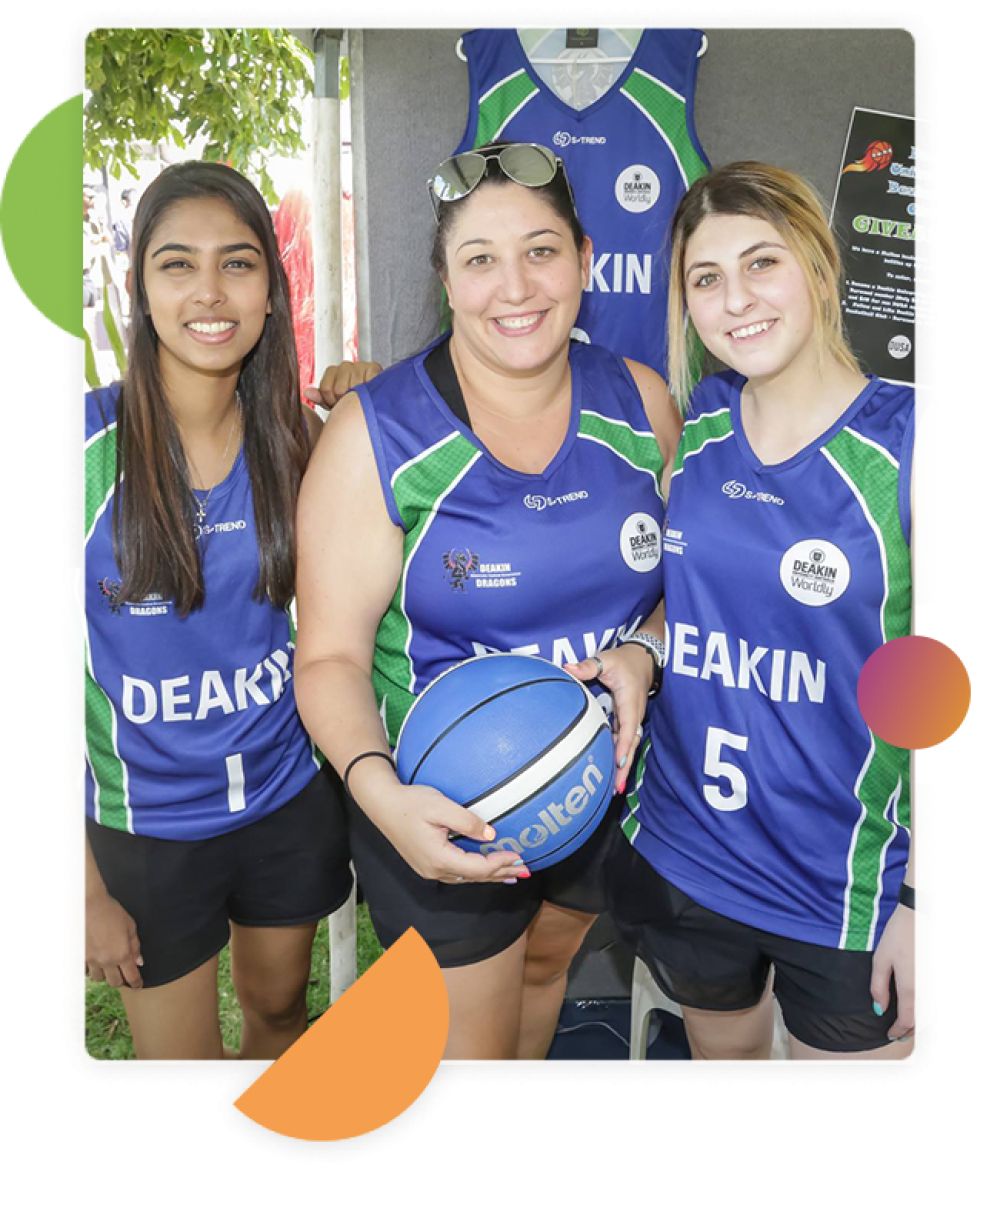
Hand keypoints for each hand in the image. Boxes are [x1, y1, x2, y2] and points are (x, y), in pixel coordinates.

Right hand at [65, 889, 142, 988]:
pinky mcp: (75, 956)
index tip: (138, 985)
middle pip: (114, 982)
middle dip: (121, 981)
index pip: (131, 977)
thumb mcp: (130, 925)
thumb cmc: (111, 911)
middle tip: (122, 974)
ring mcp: (89, 960)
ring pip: (97, 978)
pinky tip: (91, 961)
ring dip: (104, 974)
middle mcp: (105, 961)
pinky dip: (88, 969)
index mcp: (122, 954)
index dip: (136, 983)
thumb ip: (135, 945)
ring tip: (106, 965)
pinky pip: (82, 971)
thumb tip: (139, 962)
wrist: (85, 903)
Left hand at [304, 361, 382, 409]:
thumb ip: (320, 397)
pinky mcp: (374, 368)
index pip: (325, 389)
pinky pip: (368, 382)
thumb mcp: (333, 402)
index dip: (331, 402)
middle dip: (345, 401)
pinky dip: (369, 391)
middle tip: (351, 404)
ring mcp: (359, 365)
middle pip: (339, 389)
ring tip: (361, 400)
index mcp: (332, 371)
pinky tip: (370, 394)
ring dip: (358, 399)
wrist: (374, 399)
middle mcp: (345, 366)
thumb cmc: (352, 400)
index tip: (338, 405)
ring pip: (353, 387)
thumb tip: (307, 393)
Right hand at [370, 782, 525, 884]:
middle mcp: (434, 870)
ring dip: (490, 875)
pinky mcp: (426, 864)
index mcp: (438, 858)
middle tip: (525, 870)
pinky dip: (476, 871)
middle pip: (475, 877)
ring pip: (467, 877)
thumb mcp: (440, 805)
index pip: (478, 867)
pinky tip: (485, 869)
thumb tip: (490, 834)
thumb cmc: (409, 802)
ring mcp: (429, 869)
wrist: (381, 804)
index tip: (519, 855)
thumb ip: (467, 821)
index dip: (500, 862)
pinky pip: (457, 873)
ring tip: (511, 873)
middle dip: (501, 874)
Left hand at [564, 644, 651, 794]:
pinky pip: (625, 741)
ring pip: (629, 745)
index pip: (628, 725)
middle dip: (625, 765)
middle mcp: (634, 713)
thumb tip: (567, 668)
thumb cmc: (624, 660)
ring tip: (615, 788)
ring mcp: (632, 718)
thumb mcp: (607, 659)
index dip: (624, 744)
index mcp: (630, 700)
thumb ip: (588, 665)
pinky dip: (620, 757)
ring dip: (623, 766)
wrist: (643, 659)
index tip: (619, 761)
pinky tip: (613, 772)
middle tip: (617, 787)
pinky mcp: (627, 721)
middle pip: (631, 743)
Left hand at [870, 902, 935, 1041]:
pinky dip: (930, 1009)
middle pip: (922, 1021)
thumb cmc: (899, 935)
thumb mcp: (881, 958)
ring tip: (909, 1022)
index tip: (889, 1034)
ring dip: (921, 1021)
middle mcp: (929, 989)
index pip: (906, 1020)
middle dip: (909, 1031)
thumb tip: (879, 1010)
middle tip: (899, 1034)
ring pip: (934, 1013)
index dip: (897, 1031)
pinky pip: (940, 1001)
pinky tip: (921, 1006)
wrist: (923, 916)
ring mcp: (940, 983)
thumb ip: (878, 986)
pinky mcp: (946, 976)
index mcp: (911, 987)